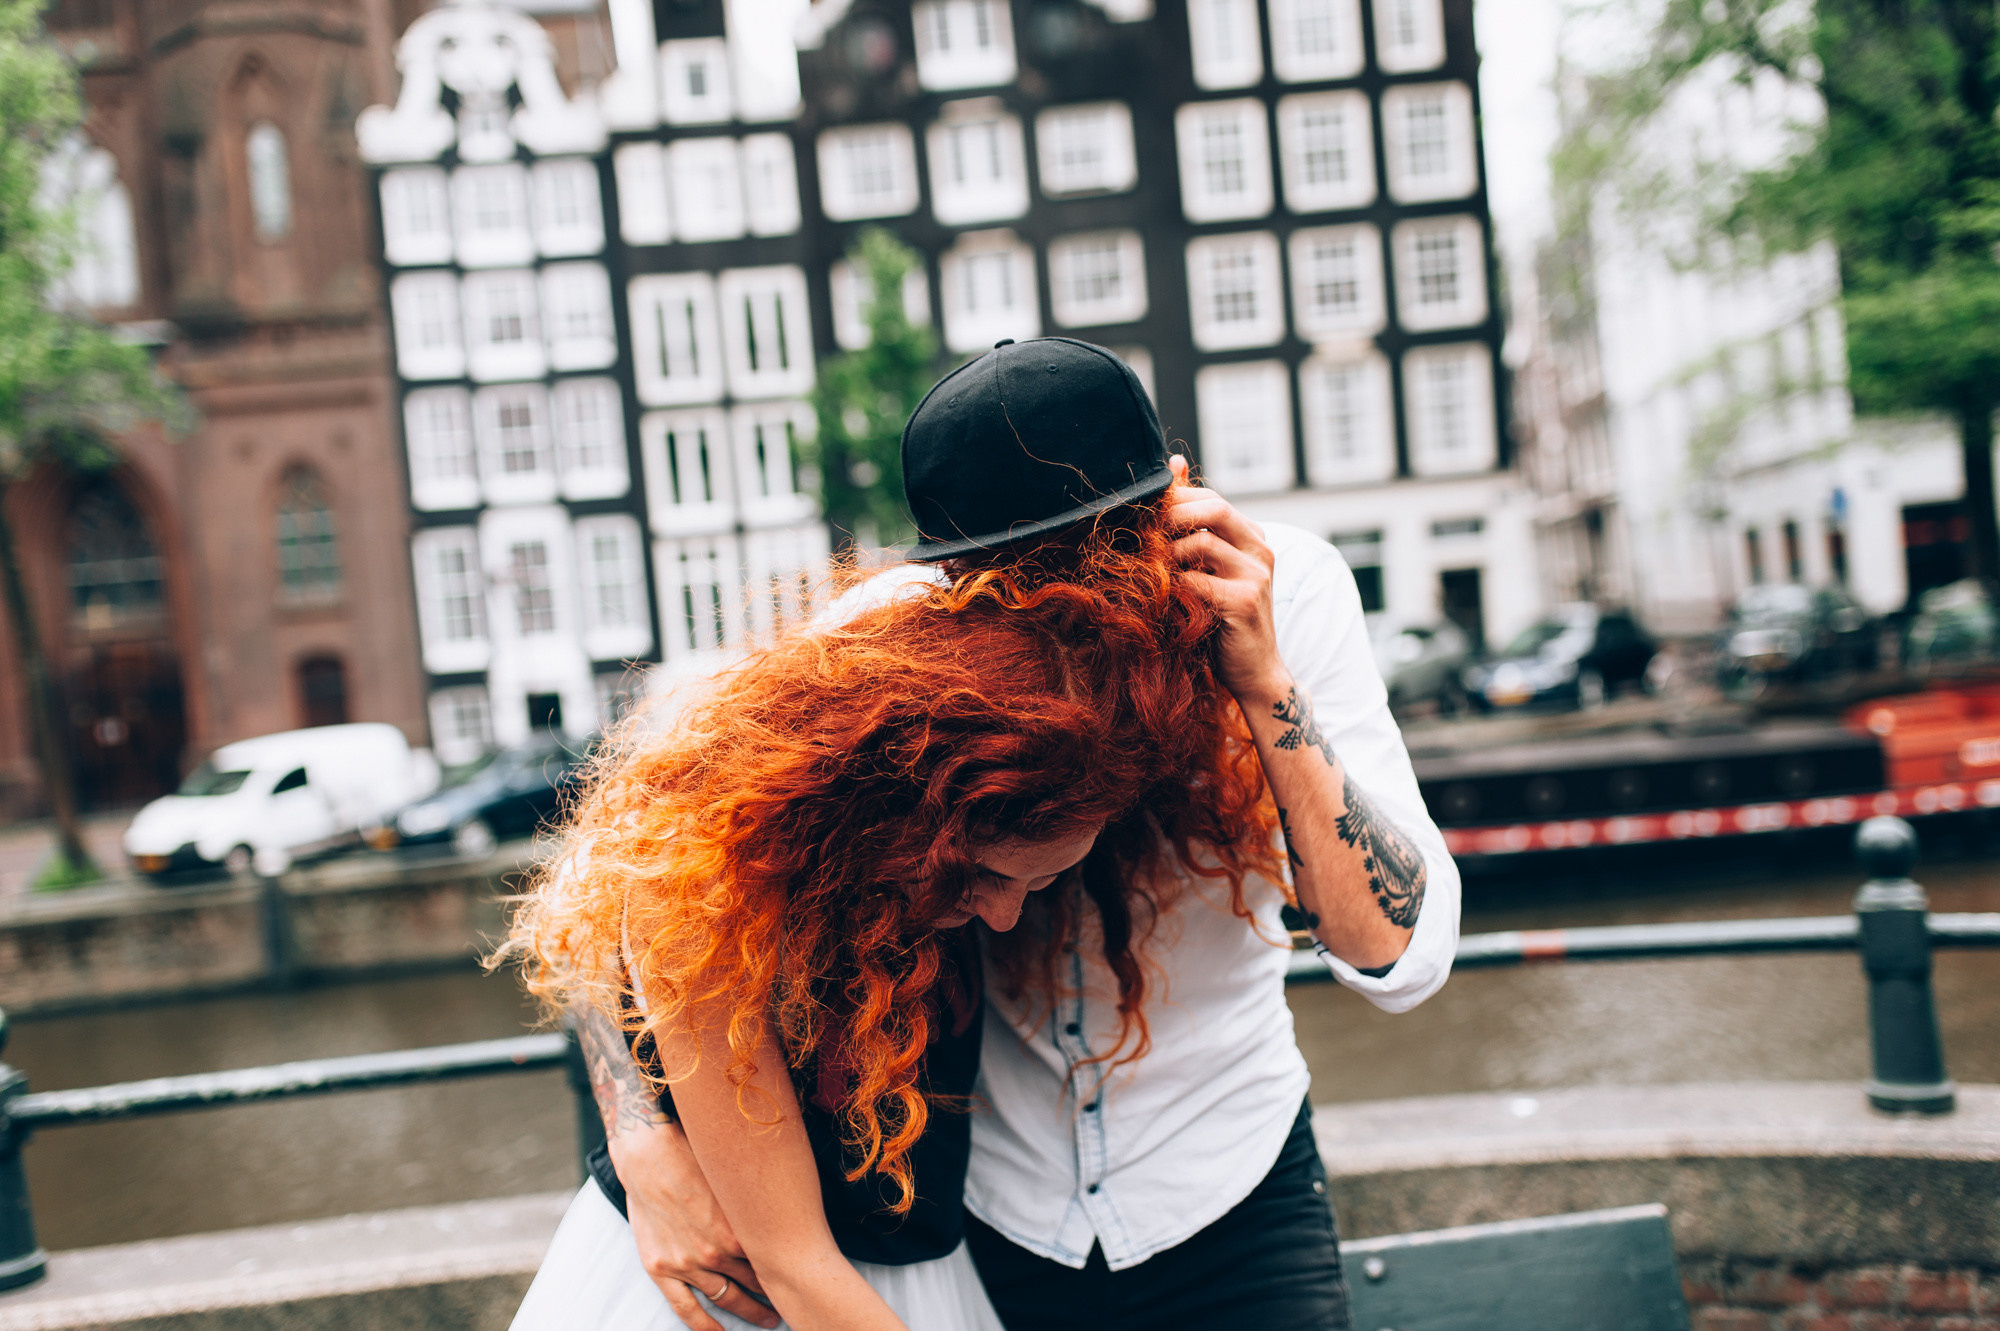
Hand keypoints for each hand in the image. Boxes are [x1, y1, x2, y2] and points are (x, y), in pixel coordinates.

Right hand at [609, 1119, 780, 1330]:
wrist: (649, 1153)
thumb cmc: (695, 1156)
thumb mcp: (736, 1180)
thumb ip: (756, 1205)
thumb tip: (785, 1210)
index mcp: (739, 1230)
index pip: (772, 1261)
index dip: (788, 1272)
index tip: (801, 1279)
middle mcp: (716, 1252)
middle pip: (753, 1284)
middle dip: (773, 1297)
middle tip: (789, 1305)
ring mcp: (688, 1264)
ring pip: (725, 1298)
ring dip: (749, 1311)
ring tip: (767, 1319)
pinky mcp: (662, 1268)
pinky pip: (685, 1308)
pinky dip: (703, 1325)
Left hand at [1166, 455, 1289, 706]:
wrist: (1253, 671)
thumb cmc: (1220, 619)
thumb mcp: (1205, 570)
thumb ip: (1192, 528)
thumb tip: (1173, 465)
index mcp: (1251, 536)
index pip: (1210, 498)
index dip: (1173, 501)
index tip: (1143, 515)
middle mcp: (1259, 548)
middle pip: (1213, 508)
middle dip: (1171, 517)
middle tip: (1141, 535)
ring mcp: (1256, 574)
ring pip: (1202, 542)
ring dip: (1168, 555)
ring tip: (1150, 571)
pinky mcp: (1244, 601)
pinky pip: (1198, 581)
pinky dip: (1174, 587)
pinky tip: (1164, 598)